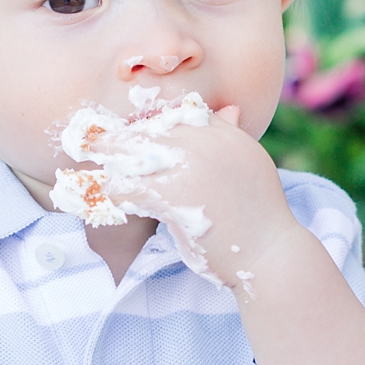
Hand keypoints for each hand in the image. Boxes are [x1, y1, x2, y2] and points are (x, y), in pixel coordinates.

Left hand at [96, 105, 305, 290]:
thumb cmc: (259, 217)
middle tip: (95, 146)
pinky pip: (129, 187)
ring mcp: (189, 166)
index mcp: (226, 131)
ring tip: (103, 176)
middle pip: (148, 130)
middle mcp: (207, 142)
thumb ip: (231, 137)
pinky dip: (117, 194)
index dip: (148, 125)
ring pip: (132, 156)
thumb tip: (221, 110)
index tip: (131, 136)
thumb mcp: (251, 163)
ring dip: (114, 167)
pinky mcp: (173, 194)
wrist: (270, 254)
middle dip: (120, 141)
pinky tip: (117, 201)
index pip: (175, 115)